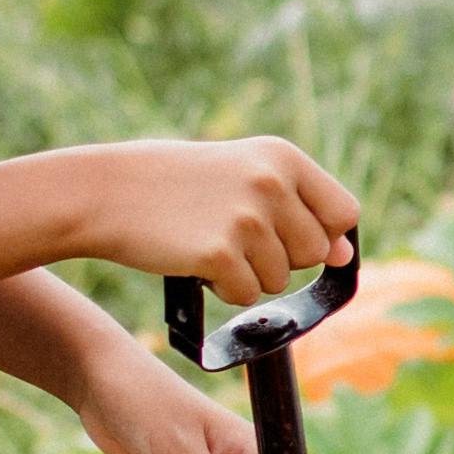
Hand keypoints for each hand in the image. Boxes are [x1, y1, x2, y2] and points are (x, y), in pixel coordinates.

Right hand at [78, 138, 356, 308]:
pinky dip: (222, 289)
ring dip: (246, 274)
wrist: (108, 191)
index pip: (343, 213)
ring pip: (278, 280)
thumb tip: (345, 255)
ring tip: (207, 242)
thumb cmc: (176, 184)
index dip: (323, 234)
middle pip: (312, 253)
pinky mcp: (219, 254)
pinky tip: (194, 260)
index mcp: (283, 158)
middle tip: (234, 238)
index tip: (291, 237)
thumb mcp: (242, 174)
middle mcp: (272, 183)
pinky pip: (245, 296)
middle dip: (279, 258)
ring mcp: (247, 219)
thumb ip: (297, 208)